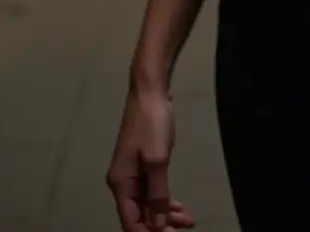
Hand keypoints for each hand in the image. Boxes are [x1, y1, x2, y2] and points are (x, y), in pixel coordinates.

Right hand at [106, 79, 195, 231]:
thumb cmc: (152, 124)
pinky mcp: (145, 164)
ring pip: (149, 203)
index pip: (130, 221)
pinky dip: (165, 199)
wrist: (151, 92)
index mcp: (121, 183)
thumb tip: (158, 224)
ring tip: (188, 222)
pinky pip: (153, 190)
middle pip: (140, 214)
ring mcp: (134, 173)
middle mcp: (124, 182)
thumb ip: (158, 194)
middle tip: (184, 230)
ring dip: (166, 214)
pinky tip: (179, 208)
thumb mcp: (157, 160)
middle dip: (160, 225)